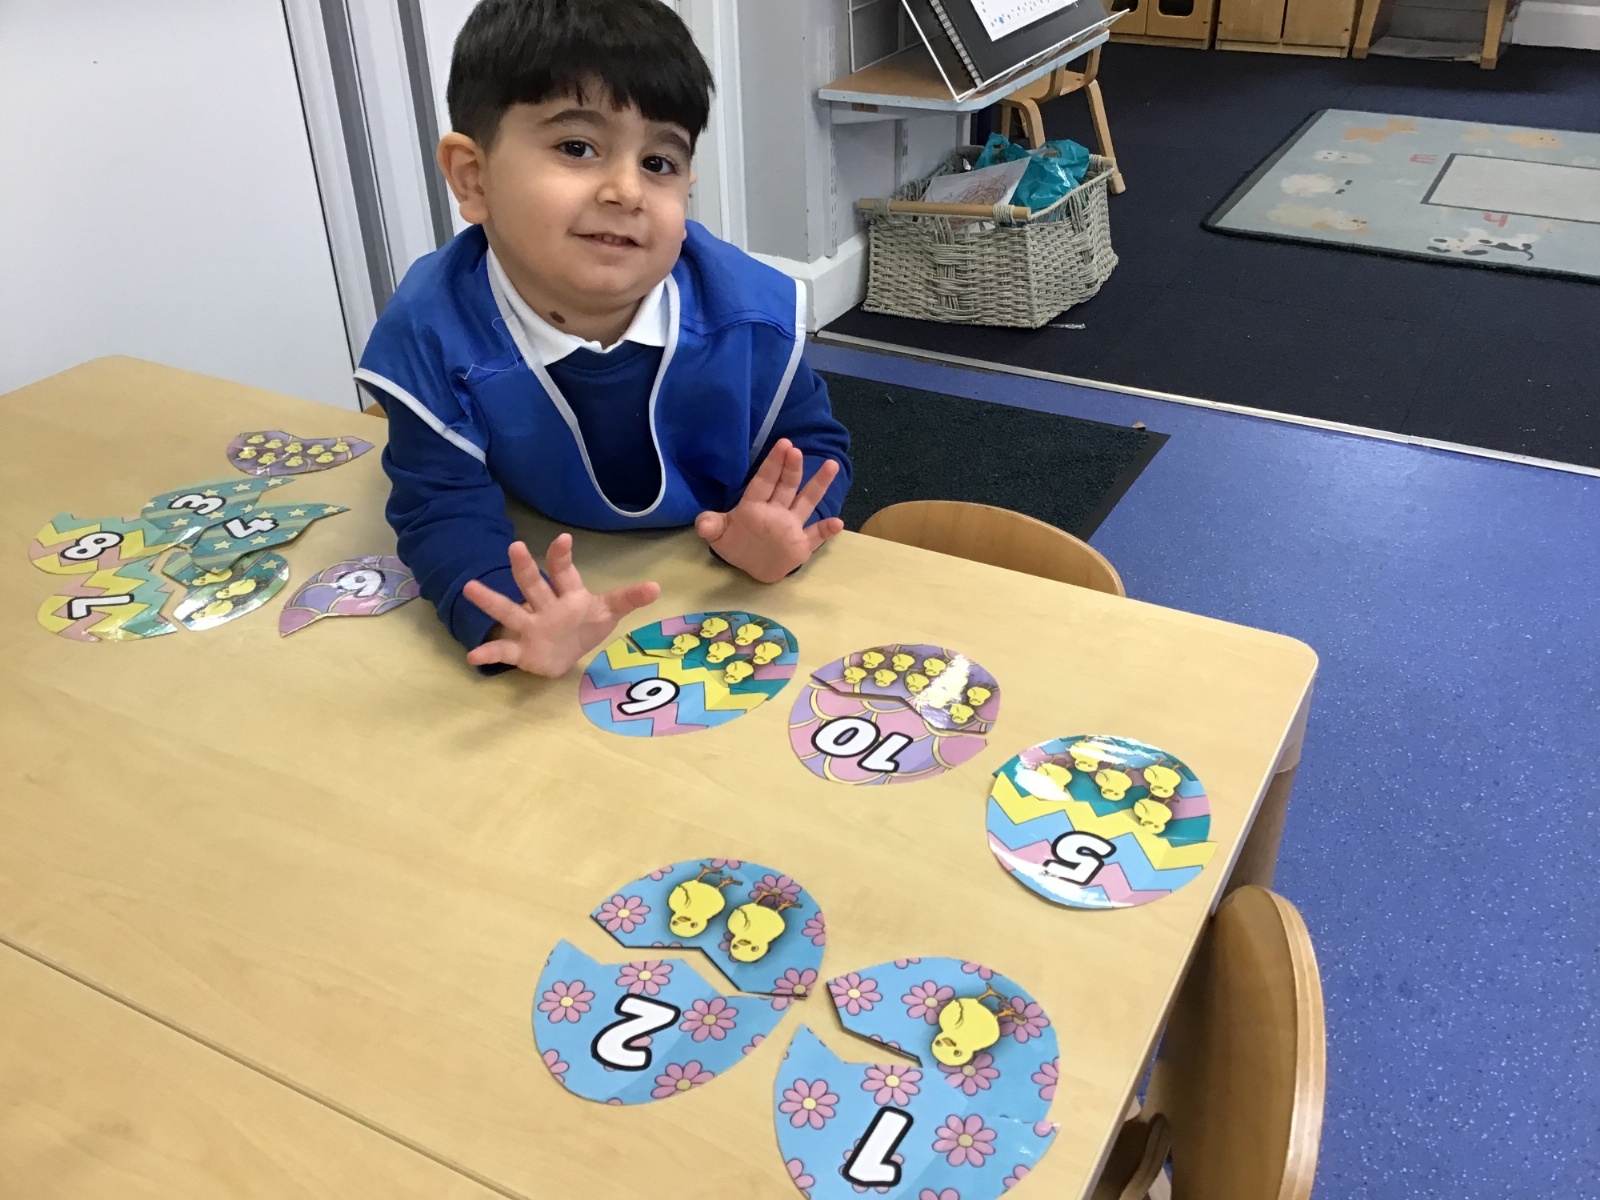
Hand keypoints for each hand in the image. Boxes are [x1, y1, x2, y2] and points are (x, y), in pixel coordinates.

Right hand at [462, 534, 659, 675]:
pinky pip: (503, 650)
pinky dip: (489, 652)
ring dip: (491, 600)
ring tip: (470, 587)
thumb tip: (657, 586)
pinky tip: (473, 656)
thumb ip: (628, 599)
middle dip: (526, 568)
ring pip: (509, 610)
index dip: (563, 557)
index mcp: (568, 594)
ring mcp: (530, 626)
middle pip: (533, 585)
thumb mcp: (608, 611)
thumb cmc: (584, 623)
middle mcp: (545, 605)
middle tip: (516, 547)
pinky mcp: (522, 650)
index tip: (564, 539)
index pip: (564, 572)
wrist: (566, 652)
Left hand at [694, 439, 843, 582]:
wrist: (753, 568)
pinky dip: (826, 530)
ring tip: (831, 465)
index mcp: (755, 505)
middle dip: (791, 468)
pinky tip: (837, 523)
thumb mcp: (719, 536)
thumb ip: (711, 526)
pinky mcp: (801, 544)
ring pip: (807, 502)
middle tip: (795, 451)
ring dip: (818, 484)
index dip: (772, 464)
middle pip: (786, 486)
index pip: (764, 482)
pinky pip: (816, 535)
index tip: (783, 445)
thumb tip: (702, 524)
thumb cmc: (737, 545)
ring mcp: (791, 526)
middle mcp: (777, 510)